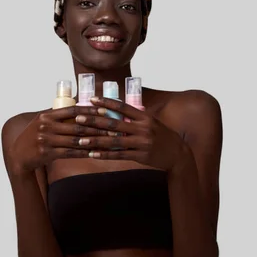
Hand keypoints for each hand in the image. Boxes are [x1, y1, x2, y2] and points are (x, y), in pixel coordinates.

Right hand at [8, 105, 108, 174]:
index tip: (105, 111)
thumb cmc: (34, 136)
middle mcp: (46, 126)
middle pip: (77, 126)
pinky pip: (70, 153)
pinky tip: (95, 153)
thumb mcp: (43, 121)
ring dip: (94, 141)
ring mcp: (46, 140)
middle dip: (97, 127)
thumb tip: (80, 105)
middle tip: (113, 128)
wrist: (18, 154)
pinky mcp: (47, 153)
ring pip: (76, 140)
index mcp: (47, 115)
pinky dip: (84, 153)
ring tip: (108, 141)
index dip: (89, 110)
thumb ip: (58, 115)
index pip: (72, 110)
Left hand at [72, 96, 186, 170]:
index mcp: (144, 117)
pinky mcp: (140, 156)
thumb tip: (116, 109)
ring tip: (80, 139)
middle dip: (94, 120)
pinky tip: (93, 154)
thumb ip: (135, 117)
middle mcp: (142, 128)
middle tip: (78, 118)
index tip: (92, 100)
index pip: (123, 107)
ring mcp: (141, 143)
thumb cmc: (161, 136)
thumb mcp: (151, 122)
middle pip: (114, 123)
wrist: (177, 154)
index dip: (107, 103)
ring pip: (113, 141)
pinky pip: (119, 155)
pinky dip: (105, 154)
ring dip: (95, 140)